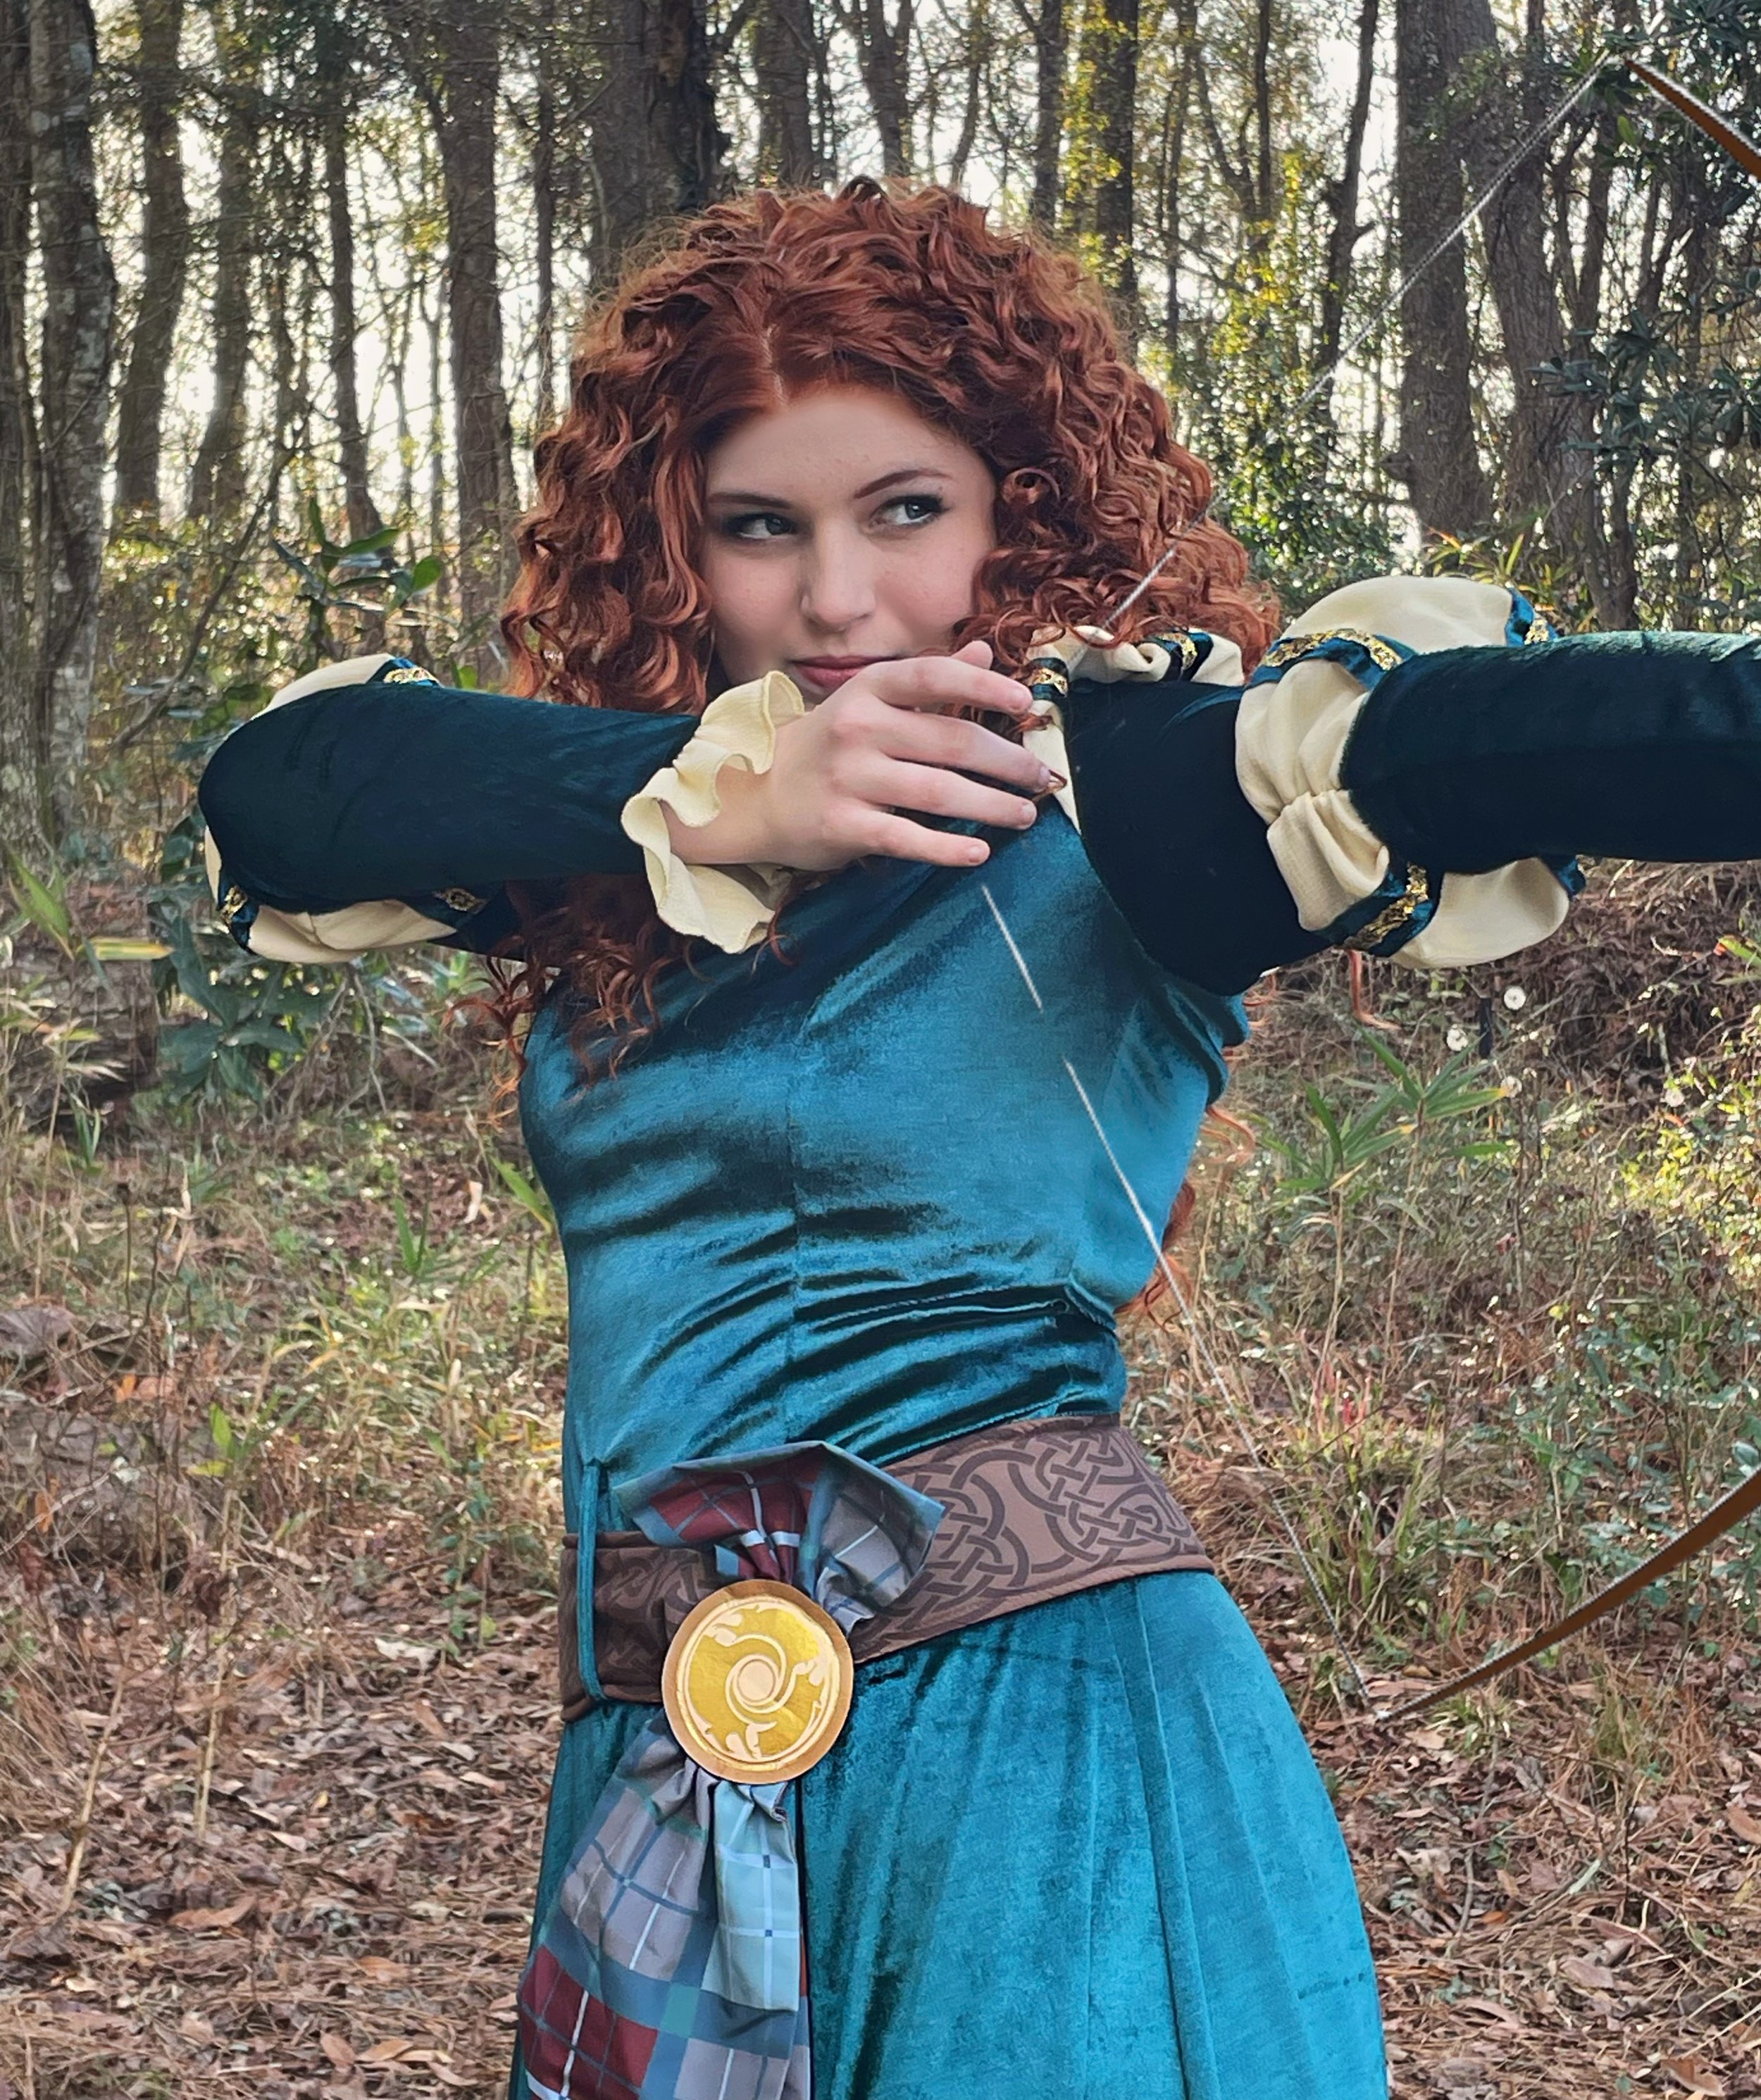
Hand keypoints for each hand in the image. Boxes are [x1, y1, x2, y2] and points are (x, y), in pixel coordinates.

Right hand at [669, 642, 1055, 871]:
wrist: (755, 796)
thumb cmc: (828, 747)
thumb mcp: (870, 703)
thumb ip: (930, 681)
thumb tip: (987, 650)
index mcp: (868, 690)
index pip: (934, 676)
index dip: (984, 685)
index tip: (1027, 703)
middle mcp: (858, 728)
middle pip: (951, 740)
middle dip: (1007, 761)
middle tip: (1042, 779)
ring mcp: (848, 778)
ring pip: (938, 791)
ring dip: (991, 805)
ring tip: (1024, 815)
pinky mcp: (841, 825)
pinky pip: (905, 837)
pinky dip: (946, 847)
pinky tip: (979, 852)